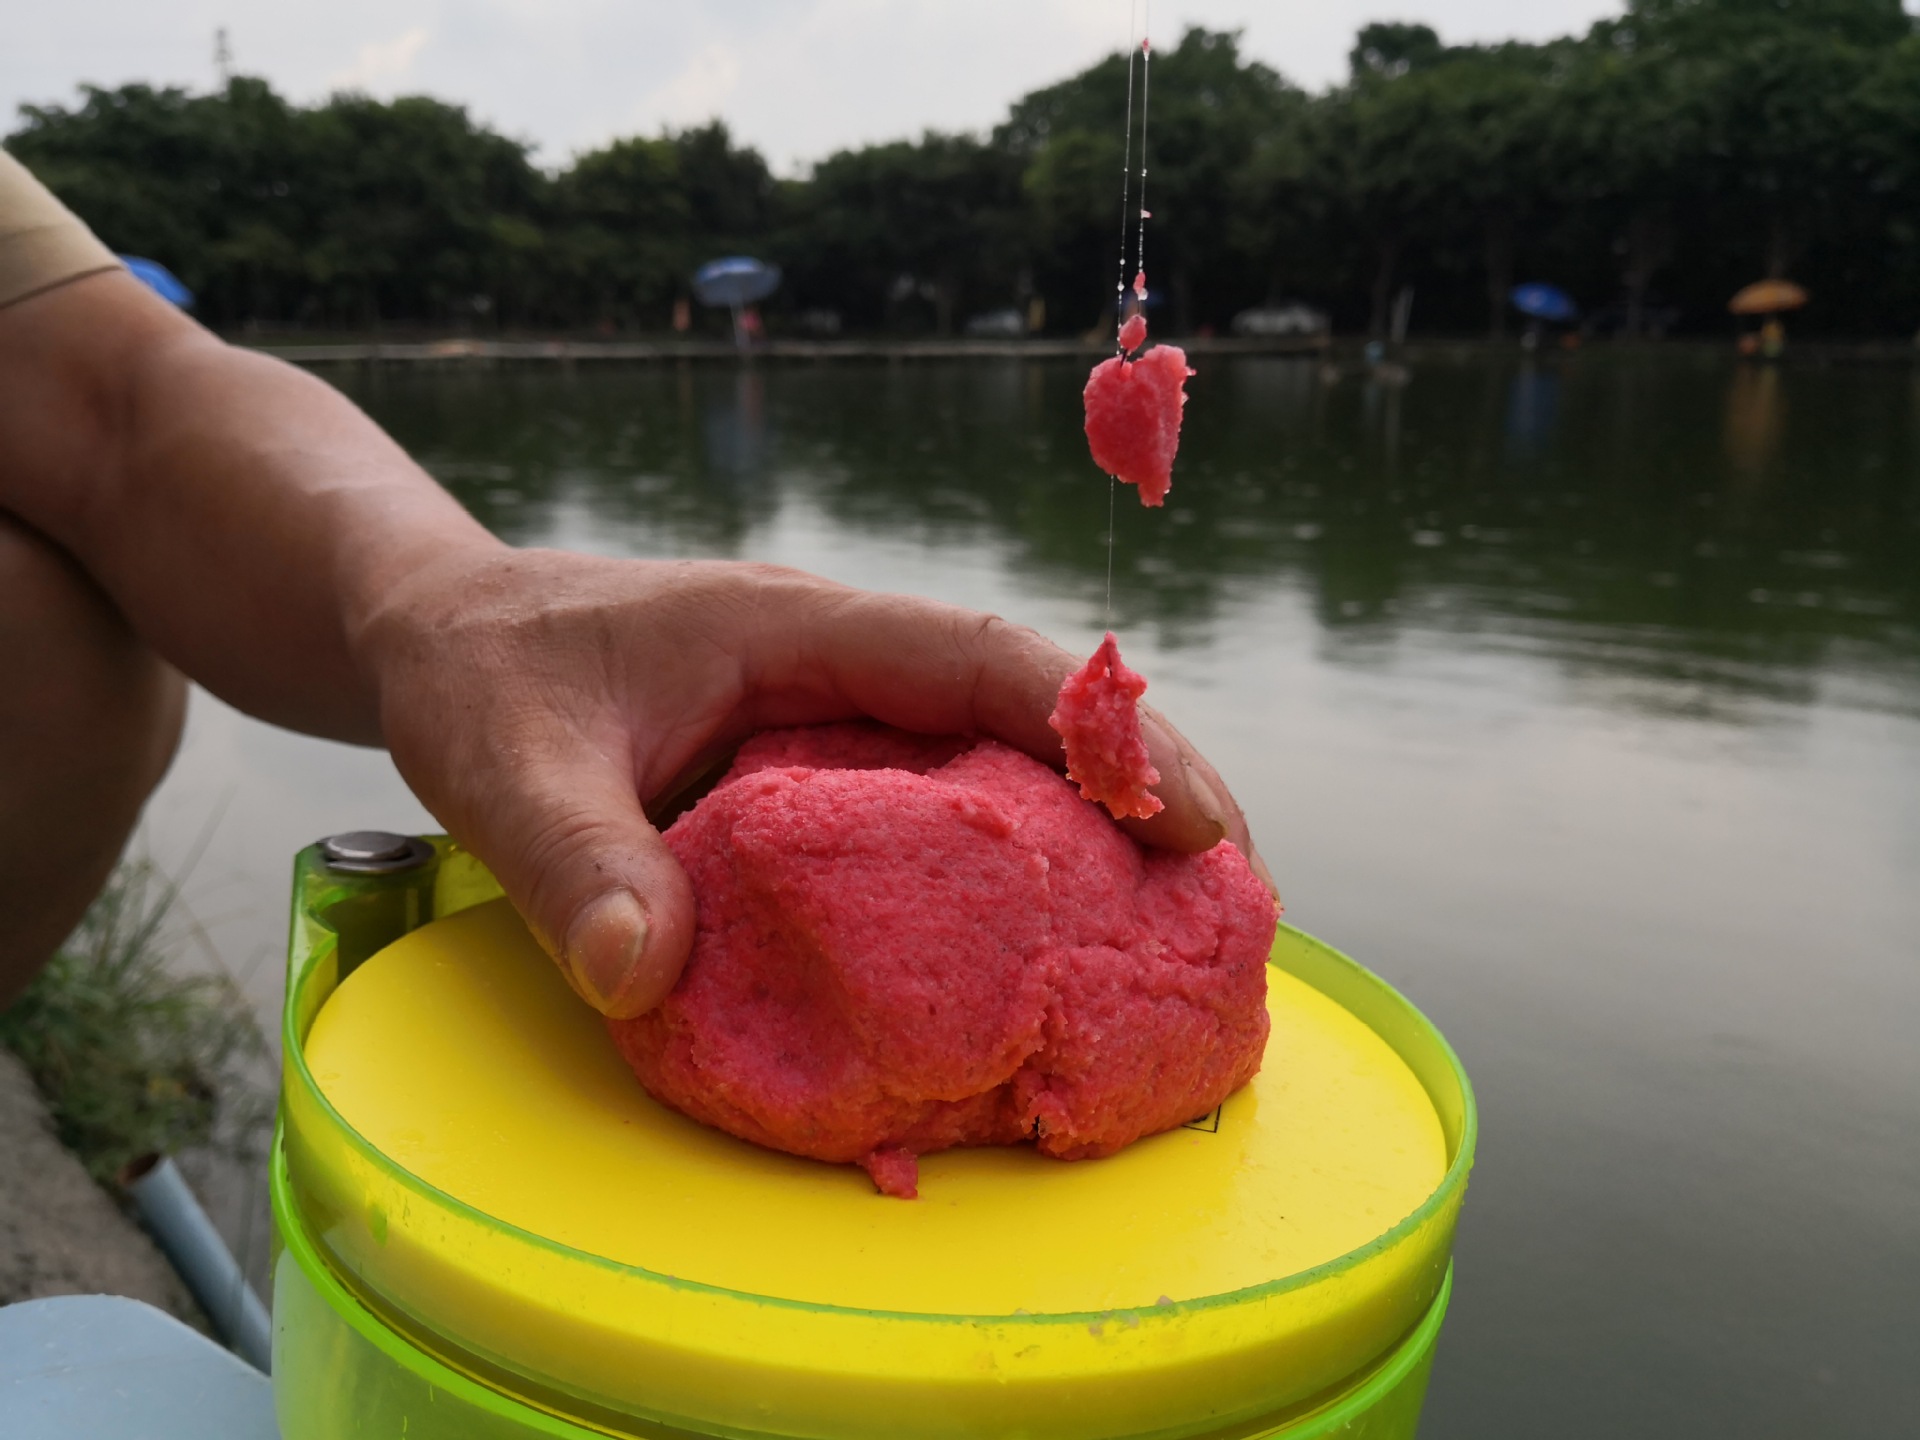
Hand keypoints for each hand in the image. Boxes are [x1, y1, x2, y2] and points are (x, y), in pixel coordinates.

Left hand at [356, 547, 1270, 1017]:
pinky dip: (1001, 877)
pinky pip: (931, 822)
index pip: (978, 660)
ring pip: (993, 767)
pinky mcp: (816, 785)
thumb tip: (643, 974)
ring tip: (1178, 938)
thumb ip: (568, 859)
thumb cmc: (477, 673)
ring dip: (1088, 837)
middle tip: (1235, 896)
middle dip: (1141, 788)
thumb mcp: (501, 759)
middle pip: (1025, 713)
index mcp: (798, 629)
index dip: (1099, 729)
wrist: (443, 638)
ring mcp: (834, 727)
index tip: (1193, 817)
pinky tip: (1035, 956)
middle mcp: (840, 670)